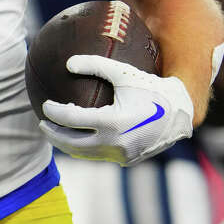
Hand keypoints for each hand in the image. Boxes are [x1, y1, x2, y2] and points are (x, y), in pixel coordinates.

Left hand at [39, 54, 193, 165]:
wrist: (180, 113)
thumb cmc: (150, 88)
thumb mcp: (124, 72)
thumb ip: (95, 64)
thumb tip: (68, 62)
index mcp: (112, 122)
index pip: (71, 120)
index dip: (54, 113)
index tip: (45, 105)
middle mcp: (115, 143)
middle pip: (72, 144)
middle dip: (53, 135)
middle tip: (43, 123)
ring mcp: (121, 155)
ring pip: (85, 154)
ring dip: (68, 145)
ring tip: (57, 132)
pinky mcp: (127, 161)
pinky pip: (99, 155)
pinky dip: (86, 148)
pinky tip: (80, 136)